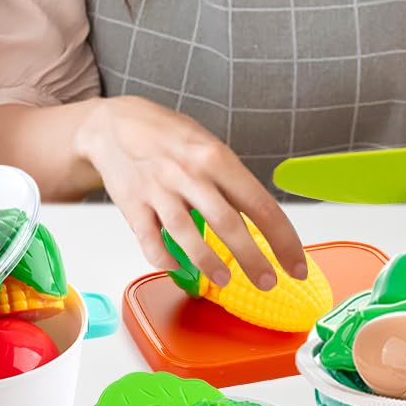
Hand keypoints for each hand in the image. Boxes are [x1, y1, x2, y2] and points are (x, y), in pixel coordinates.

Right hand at [78, 95, 308, 289]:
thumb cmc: (165, 135)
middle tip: (268, 281)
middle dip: (253, 260)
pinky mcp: (133, 206)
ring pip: (188, 237)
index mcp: (215, 157)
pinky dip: (165, 260)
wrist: (111, 125)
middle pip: (228, 225)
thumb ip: (229, 179)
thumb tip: (258, 217)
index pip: (260, 205)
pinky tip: (177, 268)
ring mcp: (159, 191)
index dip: (283, 240)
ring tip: (225, 280)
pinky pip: (150, 242)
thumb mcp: (206, 144)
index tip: (295, 264)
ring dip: (210, 265)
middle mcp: (188, 174)